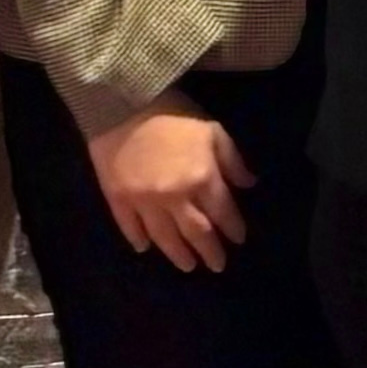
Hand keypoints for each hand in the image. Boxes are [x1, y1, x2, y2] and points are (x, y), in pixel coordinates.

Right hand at [84, 96, 251, 272]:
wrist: (122, 102)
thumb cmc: (173, 112)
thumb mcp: (213, 130)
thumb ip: (232, 161)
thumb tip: (249, 185)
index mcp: (202, 179)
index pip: (223, 213)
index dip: (233, 228)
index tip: (239, 239)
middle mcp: (175, 197)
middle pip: (196, 232)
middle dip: (210, 251)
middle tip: (217, 266)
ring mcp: (144, 201)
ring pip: (164, 237)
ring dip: (178, 254)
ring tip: (188, 266)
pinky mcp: (117, 198)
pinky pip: (129, 226)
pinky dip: (138, 239)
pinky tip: (145, 248)